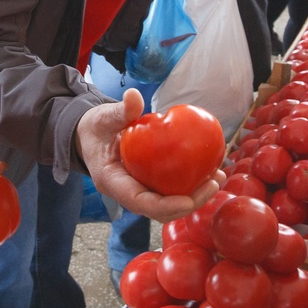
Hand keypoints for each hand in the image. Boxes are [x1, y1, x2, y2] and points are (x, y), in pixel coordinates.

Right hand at [74, 88, 223, 221]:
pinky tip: (209, 169)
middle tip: (214, 182)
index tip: (189, 199)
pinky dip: (190, 184)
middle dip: (190, 203)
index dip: (166, 206)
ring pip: (169, 204)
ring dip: (195, 196)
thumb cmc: (95, 128)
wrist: (89, 136)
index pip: (140, 203)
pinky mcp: (148, 184)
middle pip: (160, 210)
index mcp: (112, 182)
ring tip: (218, 177)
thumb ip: (119, 111)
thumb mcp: (103, 118)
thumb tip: (134, 97)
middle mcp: (127, 192)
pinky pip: (170, 190)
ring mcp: (139, 190)